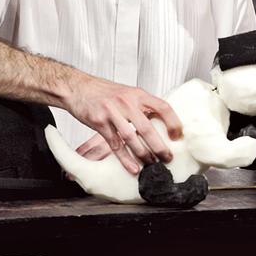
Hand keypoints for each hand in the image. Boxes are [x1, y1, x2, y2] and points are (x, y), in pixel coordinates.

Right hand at [67, 79, 182, 175]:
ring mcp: (113, 112)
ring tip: (152, 165)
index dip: (173, 122)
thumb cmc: (104, 92)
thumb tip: (160, 121)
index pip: (163, 107)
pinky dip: (125, 159)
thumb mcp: (128, 93)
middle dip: (160, 146)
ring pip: (131, 138)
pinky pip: (115, 144)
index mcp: (138, 94)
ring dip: (143, 154)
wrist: (78, 87)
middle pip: (148, 128)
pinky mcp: (100, 123)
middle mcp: (127, 102)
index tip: (177, 136)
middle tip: (168, 158)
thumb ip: (142, 105)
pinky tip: (132, 167)